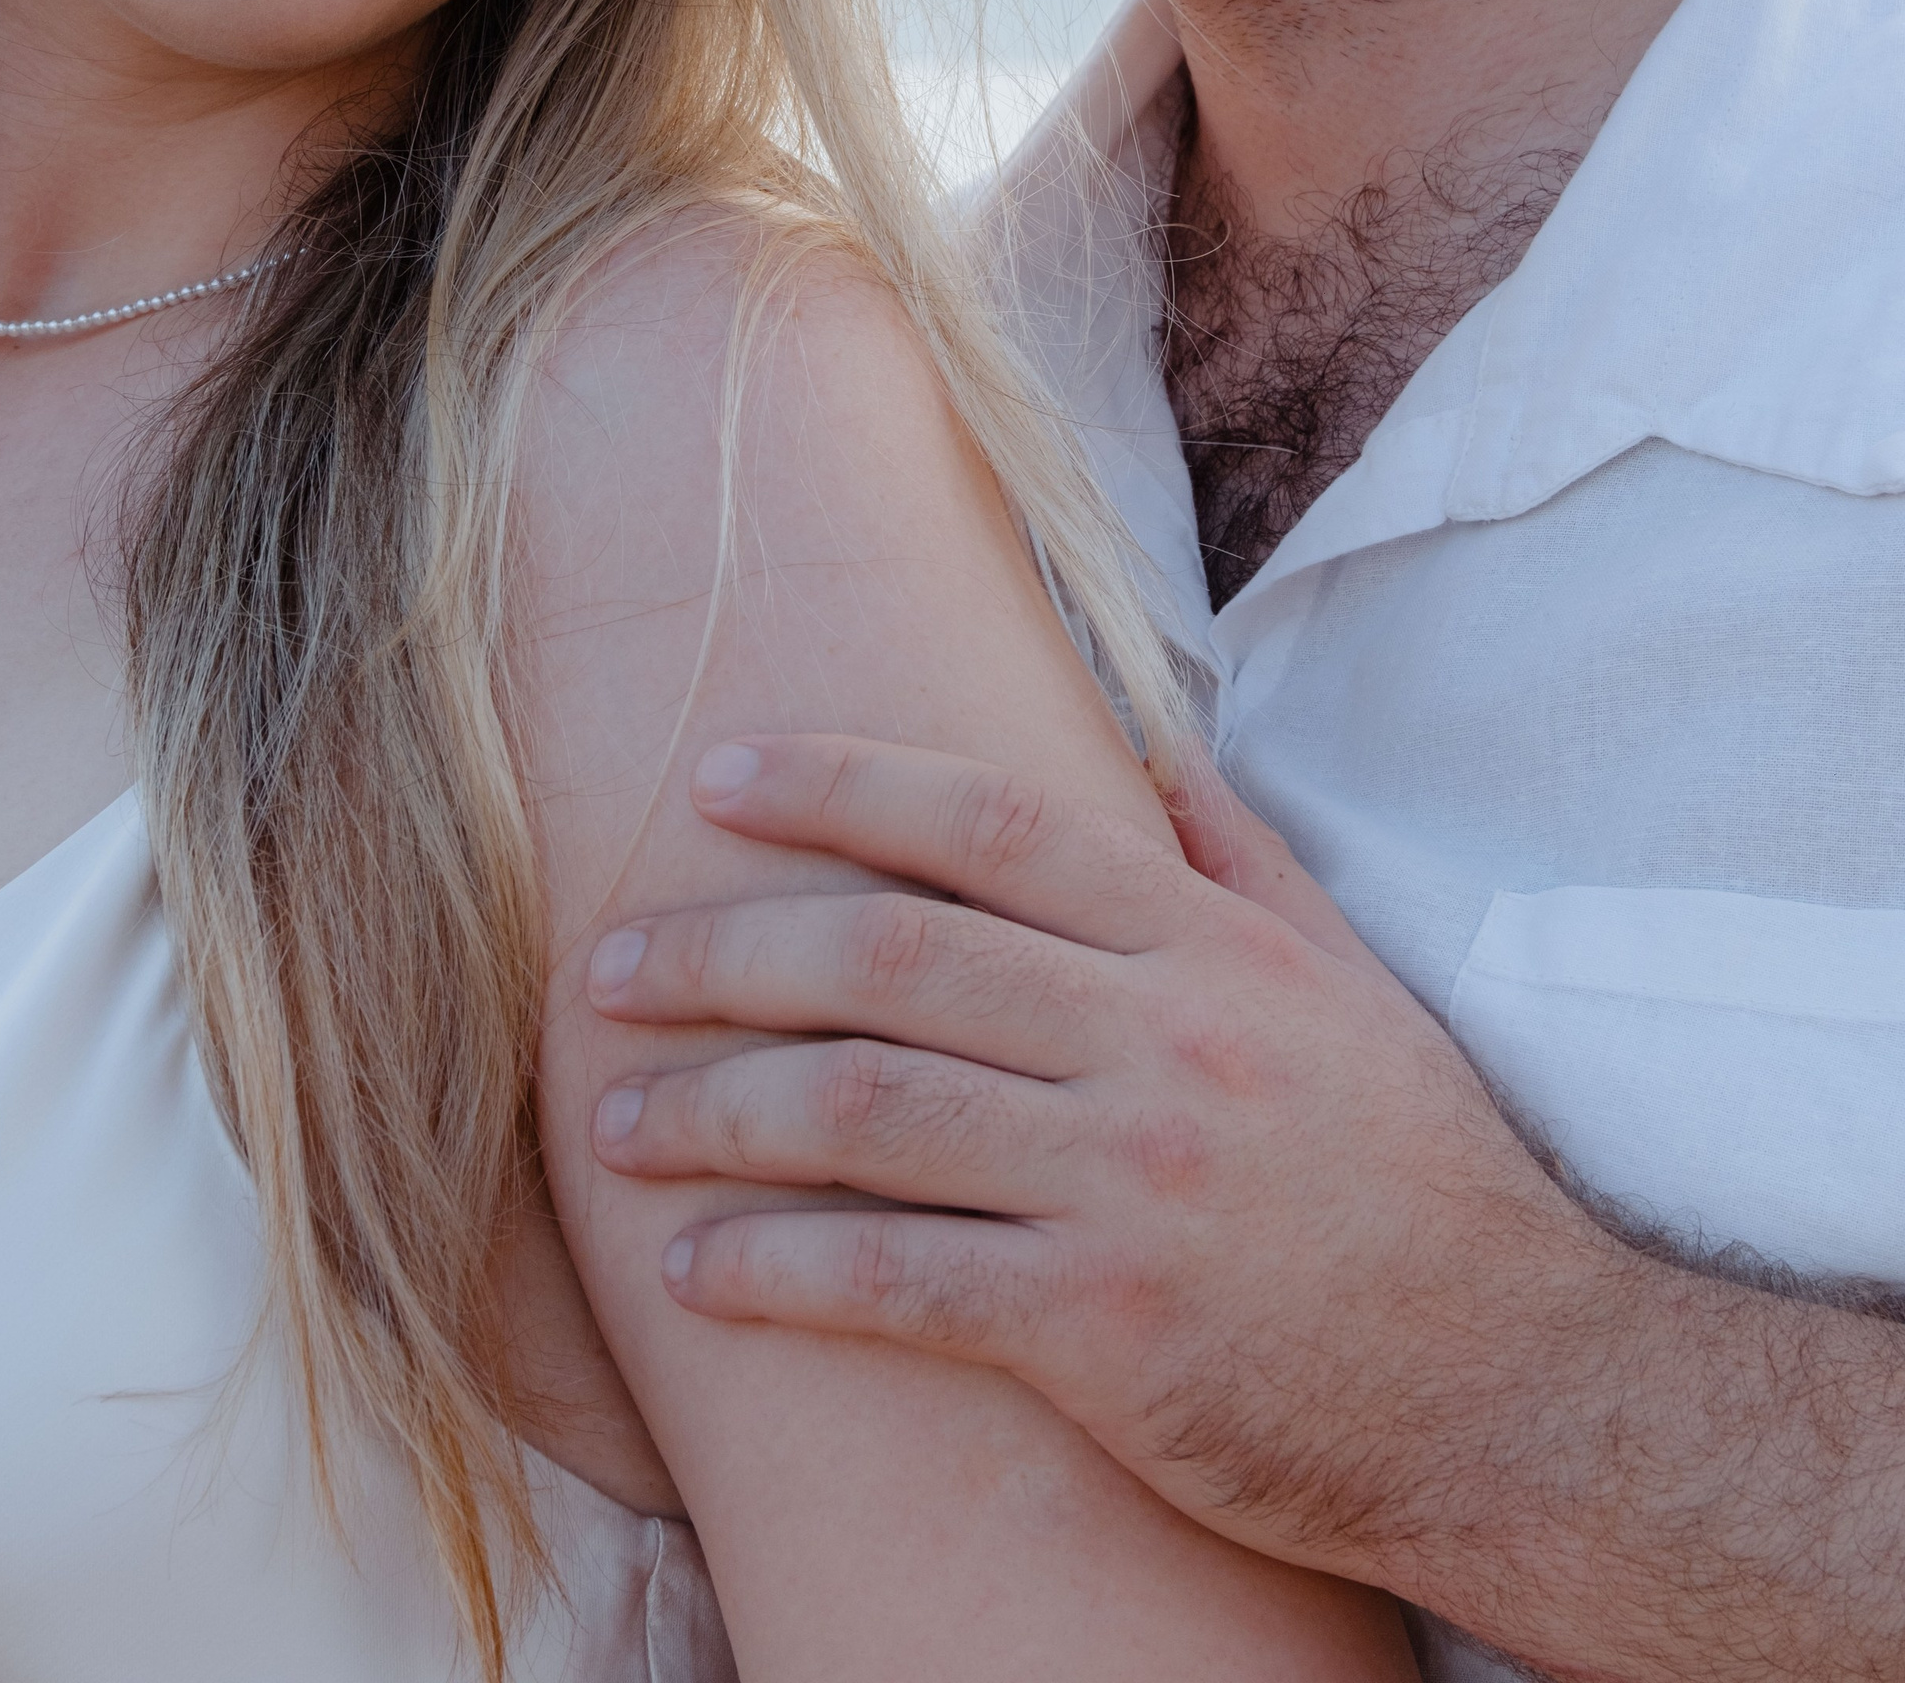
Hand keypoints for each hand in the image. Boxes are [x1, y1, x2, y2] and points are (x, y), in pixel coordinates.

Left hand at [584, 733, 1627, 1603]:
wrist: (1526, 1393)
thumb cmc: (1422, 1177)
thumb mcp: (1348, 984)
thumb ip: (1233, 856)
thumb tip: (1135, 740)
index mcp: (1204, 948)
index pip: (986, 824)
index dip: (836, 786)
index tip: (716, 776)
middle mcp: (1156, 1044)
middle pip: (887, 958)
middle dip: (722, 953)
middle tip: (606, 967)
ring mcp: (1127, 1186)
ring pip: (867, 1111)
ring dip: (713, 1110)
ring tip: (616, 1122)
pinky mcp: (1104, 1331)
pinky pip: (898, 1280)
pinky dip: (778, 1269)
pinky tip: (697, 1270)